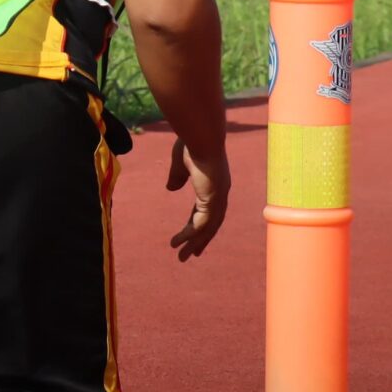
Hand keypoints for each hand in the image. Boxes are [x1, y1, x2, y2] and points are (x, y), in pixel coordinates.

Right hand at [165, 141, 229, 260]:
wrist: (201, 135)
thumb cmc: (191, 143)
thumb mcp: (180, 163)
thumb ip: (177, 177)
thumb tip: (170, 189)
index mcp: (214, 184)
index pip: (208, 211)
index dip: (198, 224)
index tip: (191, 238)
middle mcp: (220, 193)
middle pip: (212, 224)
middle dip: (202, 240)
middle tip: (193, 255)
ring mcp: (219, 197)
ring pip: (207, 228)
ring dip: (194, 243)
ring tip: (181, 256)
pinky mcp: (213, 199)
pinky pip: (201, 224)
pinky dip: (189, 235)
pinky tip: (178, 242)